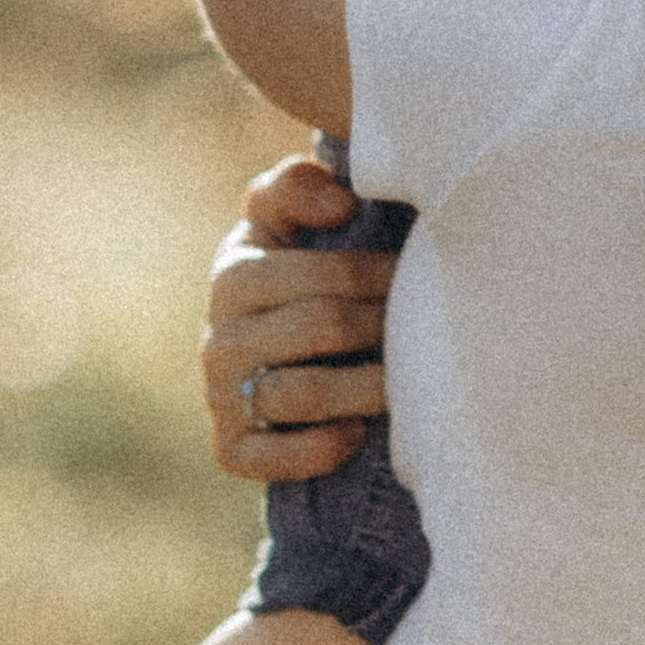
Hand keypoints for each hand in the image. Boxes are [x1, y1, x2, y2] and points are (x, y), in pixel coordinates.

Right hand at [202, 156, 393, 478]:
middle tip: (426, 328)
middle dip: (382, 325)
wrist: (273, 355)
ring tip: (406, 380)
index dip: (378, 275)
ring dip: (365, 388)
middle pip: (322, 327)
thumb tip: (341, 202)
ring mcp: (221, 395)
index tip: (413, 276)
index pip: (321, 274)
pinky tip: (357, 434)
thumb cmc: (297, 273)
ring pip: (302, 393)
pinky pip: (270, 458)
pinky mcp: (229, 447)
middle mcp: (218, 337)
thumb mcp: (286, 218)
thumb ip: (298, 186)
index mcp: (236, 274)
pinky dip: (318, 449)